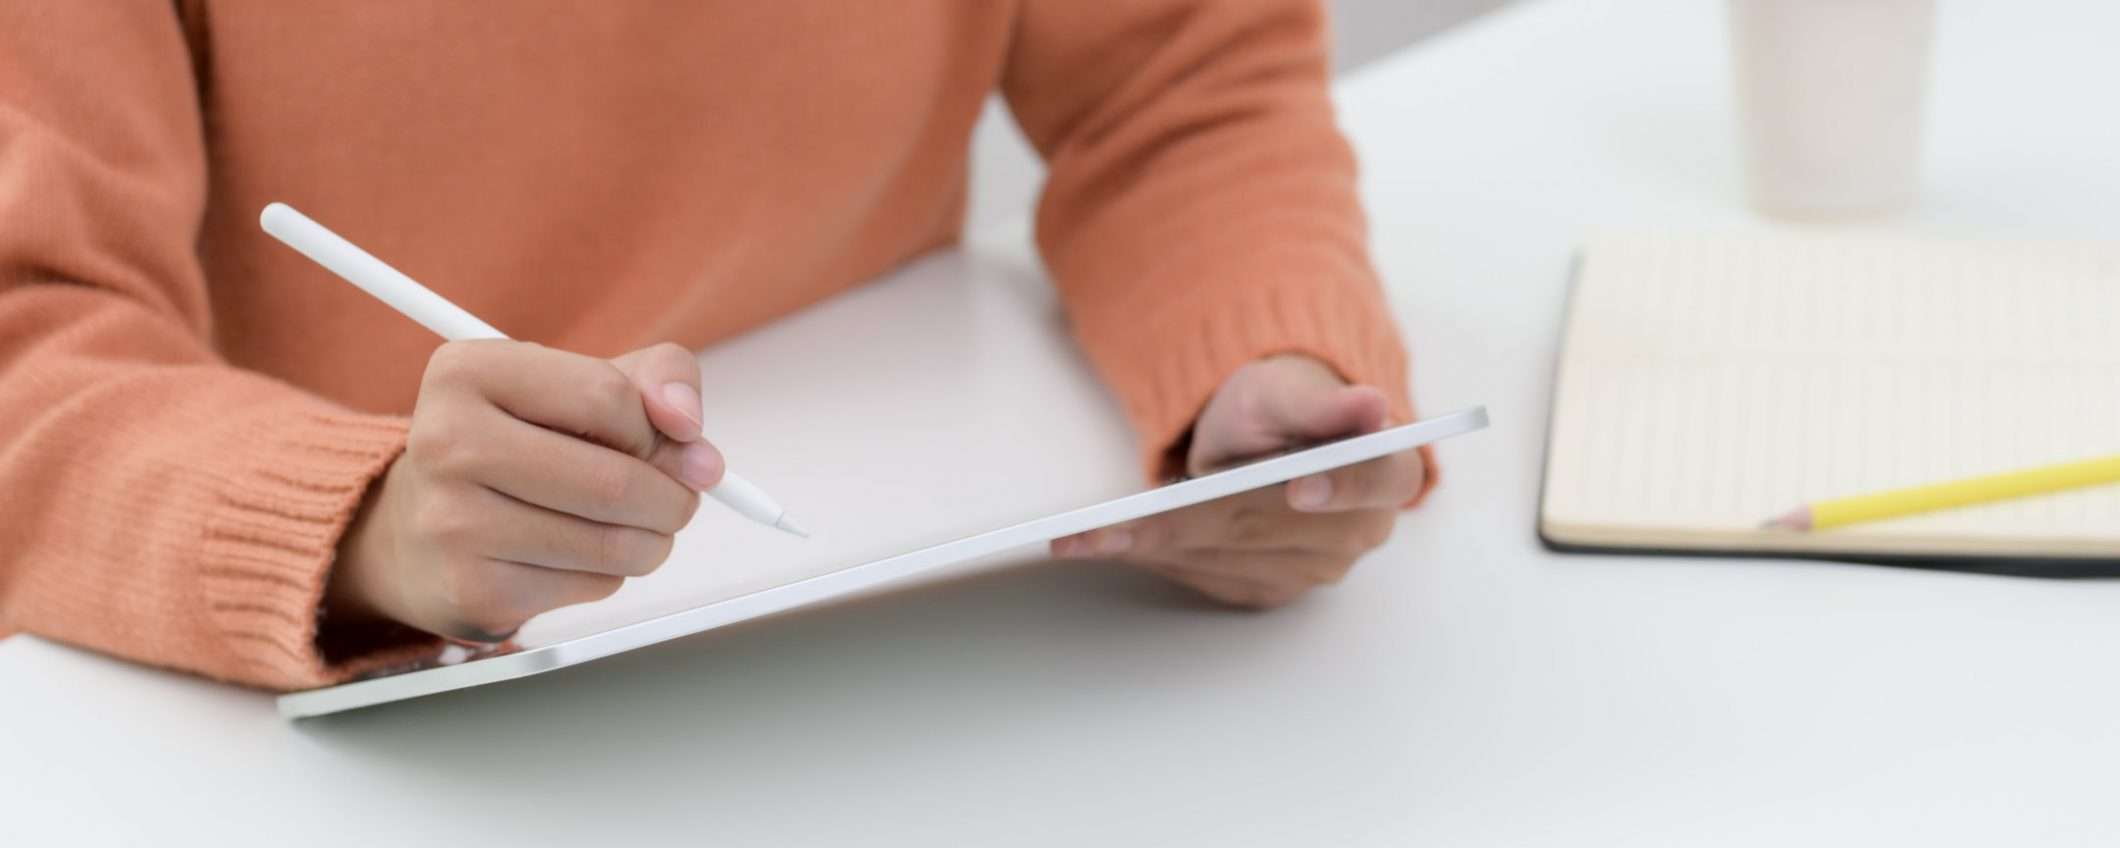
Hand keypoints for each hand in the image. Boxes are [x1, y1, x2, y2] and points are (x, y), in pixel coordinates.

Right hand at [327, 342, 721, 641]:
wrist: (417, 533)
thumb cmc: (519, 444)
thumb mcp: (581, 381)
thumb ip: (659, 378)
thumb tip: (692, 430)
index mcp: (468, 371)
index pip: (607, 397)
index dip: (654, 428)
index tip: (654, 440)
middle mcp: (446, 441)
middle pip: (615, 481)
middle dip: (672, 497)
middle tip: (676, 498)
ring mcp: (452, 522)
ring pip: (613, 542)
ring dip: (652, 540)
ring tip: (635, 526)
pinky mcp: (474, 590)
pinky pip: (593, 585)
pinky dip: (611, 574)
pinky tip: (578, 555)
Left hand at [1051, 354, 1424, 607]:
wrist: (1259, 434)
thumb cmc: (1281, 405)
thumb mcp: (1292, 388)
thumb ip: (1325, 405)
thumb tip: (1370, 405)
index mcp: (1390, 476)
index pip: (1373, 485)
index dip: (1338, 487)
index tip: (1300, 487)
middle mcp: (1359, 535)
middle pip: (1267, 526)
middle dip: (1188, 521)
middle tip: (1113, 521)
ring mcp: (1312, 571)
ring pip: (1223, 554)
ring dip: (1151, 543)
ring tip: (1081, 536)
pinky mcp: (1267, 589)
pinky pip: (1204, 575)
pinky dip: (1152, 556)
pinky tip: (1105, 543)